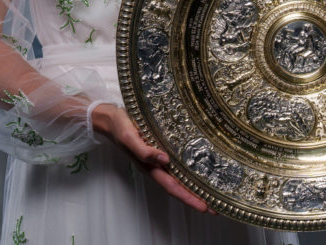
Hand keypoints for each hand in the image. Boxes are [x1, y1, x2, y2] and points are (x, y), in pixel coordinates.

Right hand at [90, 104, 210, 212]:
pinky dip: (187, 172)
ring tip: (210, 193)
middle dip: (195, 198)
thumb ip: (144, 150)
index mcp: (148, 167)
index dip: (188, 198)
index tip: (205, 207)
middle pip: (177, 187)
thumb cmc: (119, 127)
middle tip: (215, 207)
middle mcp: (155, 166)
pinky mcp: (159, 149)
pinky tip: (196, 171)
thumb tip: (164, 159)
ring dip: (192, 187)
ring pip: (177, 178)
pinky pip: (175, 166)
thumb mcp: (129, 138)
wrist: (110, 118)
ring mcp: (157, 159)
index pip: (172, 187)